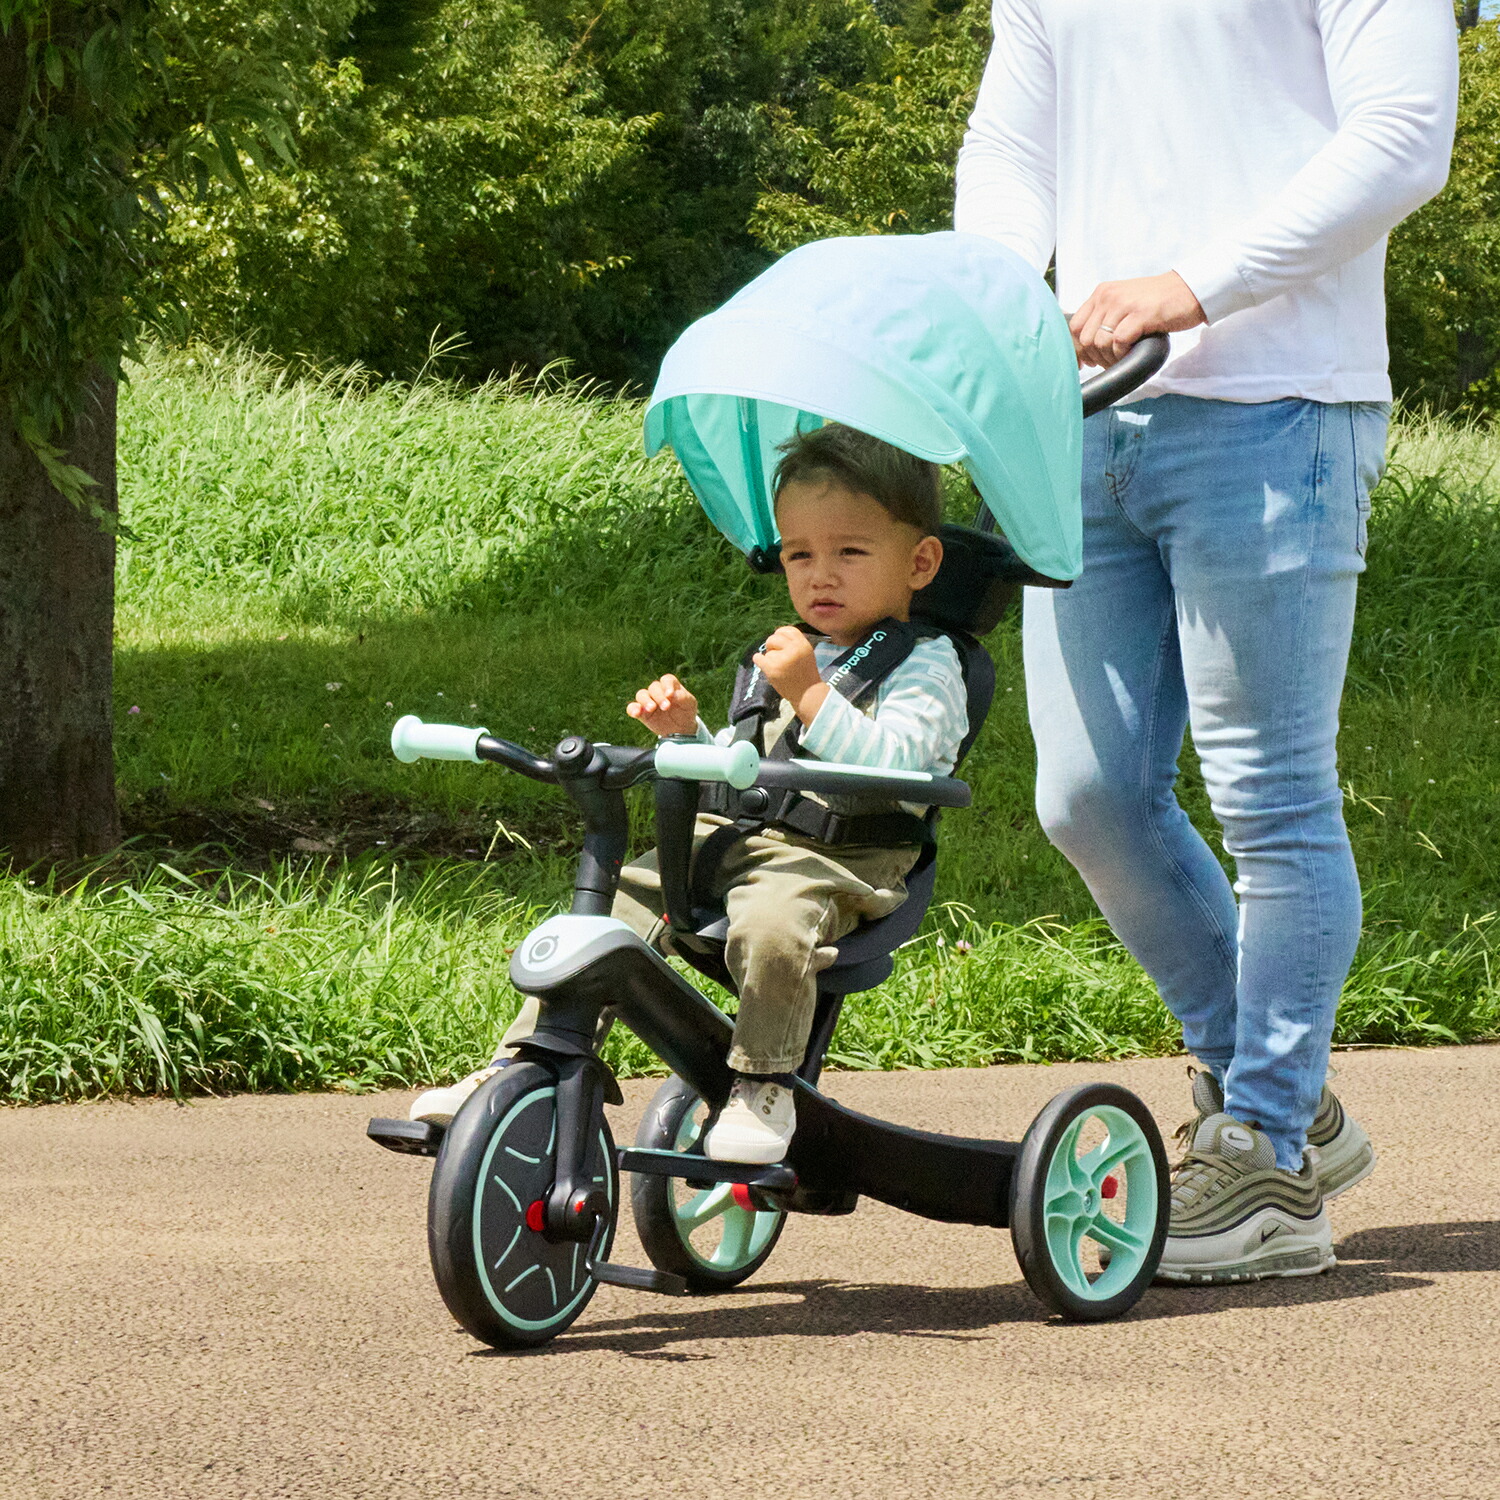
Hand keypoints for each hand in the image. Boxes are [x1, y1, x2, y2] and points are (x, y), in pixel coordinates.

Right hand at [624, 673, 697, 736]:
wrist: (681, 729)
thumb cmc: (686, 712)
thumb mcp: (690, 704)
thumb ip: (683, 697)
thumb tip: (673, 694)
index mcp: (670, 686)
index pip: (667, 680)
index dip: (667, 685)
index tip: (670, 695)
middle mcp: (658, 691)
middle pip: (654, 687)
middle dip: (659, 696)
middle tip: (666, 707)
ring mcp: (648, 701)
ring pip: (641, 694)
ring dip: (645, 701)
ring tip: (651, 709)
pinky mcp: (641, 712)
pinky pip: (632, 707)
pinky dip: (633, 709)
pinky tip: (636, 714)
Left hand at [753, 625, 827, 726]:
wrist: (807, 694)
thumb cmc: (806, 674)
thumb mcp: (806, 654)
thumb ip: (794, 644)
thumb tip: (777, 634)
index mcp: (803, 644)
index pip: (787, 630)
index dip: (780, 634)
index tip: (778, 642)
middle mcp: (794, 649)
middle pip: (774, 638)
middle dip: (772, 646)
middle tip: (776, 656)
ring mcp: (783, 659)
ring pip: (768, 652)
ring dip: (770, 659)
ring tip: (780, 669)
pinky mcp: (773, 669)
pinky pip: (759, 658)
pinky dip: (758, 660)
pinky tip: (762, 663)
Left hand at [1069, 271, 1204, 368]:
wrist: (1191, 289)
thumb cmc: (1159, 302)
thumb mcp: (1125, 304)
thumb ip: (1106, 319)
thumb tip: (1086, 352)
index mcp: (1101, 293)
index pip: (1074, 327)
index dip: (1080, 350)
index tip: (1090, 362)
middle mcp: (1108, 296)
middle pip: (1085, 339)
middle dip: (1097, 358)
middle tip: (1113, 362)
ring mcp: (1124, 304)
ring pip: (1100, 342)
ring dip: (1111, 358)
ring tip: (1125, 358)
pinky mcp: (1140, 314)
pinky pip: (1118, 342)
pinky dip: (1123, 354)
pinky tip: (1134, 352)